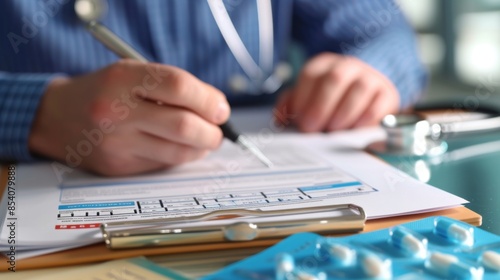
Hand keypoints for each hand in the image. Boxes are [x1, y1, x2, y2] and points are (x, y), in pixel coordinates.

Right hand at [29, 59, 229, 175]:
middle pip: (183, 125)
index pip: (179, 86)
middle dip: (211, 131)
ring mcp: (116, 143)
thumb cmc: (104, 91)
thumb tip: (216, 108)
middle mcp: (116, 111)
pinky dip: (181, 157)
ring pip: (177, 152)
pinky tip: (181, 148)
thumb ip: (172, 86)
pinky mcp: (118, 167)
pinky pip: (163, 164)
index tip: (220, 108)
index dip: (209, 99)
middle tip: (217, 130)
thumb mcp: (131, 73)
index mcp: (123, 78)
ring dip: (201, 148)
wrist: (56, 118)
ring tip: (204, 140)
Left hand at [274, 53, 398, 131]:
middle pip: (334, 79)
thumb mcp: (308, 99)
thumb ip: (291, 106)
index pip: (310, 74)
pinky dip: (364, 120)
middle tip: (312, 128)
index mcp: (324, 65)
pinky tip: (354, 131)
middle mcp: (347, 67)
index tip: (298, 119)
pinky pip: (378, 105)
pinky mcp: (387, 94)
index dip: (302, 98)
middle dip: (320, 106)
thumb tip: (279, 120)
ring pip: (358, 89)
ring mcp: (370, 78)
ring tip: (333, 130)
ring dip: (342, 113)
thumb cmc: (332, 102)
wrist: (366, 98)